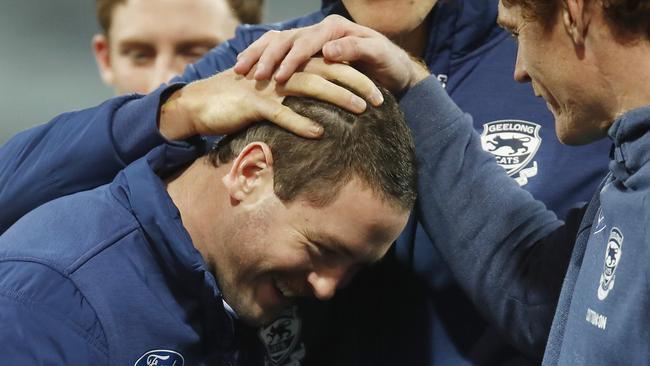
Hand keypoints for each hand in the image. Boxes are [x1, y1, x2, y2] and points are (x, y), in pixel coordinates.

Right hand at [159, 58, 377, 139]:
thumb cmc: (238, 102)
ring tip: (361, 109)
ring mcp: (266, 85)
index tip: (378, 88)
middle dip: (356, 82)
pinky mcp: (252, 104)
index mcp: (287, 65)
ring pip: (309, 86)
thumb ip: (295, 97)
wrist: (199, 104)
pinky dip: (300, 123)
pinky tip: (319, 134)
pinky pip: (281, 113)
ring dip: (337, 97)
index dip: (354, 73)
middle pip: (325, 70)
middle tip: (380, 98)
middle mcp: (280, 70)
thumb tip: (323, 112)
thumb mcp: (270, 95)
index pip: (328, 63)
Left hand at [234, 15, 429, 94]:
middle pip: (290, 37)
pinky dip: (341, 49)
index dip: (256, 53)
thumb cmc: (354, 79)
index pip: (277, 41)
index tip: (237, 70)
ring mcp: (346, 35)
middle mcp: (324, 32)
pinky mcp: (368, 44)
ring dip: (297, 55)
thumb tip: (267, 85)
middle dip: (270, 56)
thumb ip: (299, 77)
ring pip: (315, 38)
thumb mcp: (322, 79)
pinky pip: (351, 44)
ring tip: (282, 74)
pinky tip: (328, 56)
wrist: (396, 75)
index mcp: (309, 39)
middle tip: (255, 76)